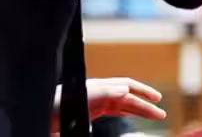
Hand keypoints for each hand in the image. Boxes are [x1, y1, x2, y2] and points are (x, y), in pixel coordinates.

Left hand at [51, 77, 166, 132]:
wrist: (39, 114)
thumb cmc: (57, 109)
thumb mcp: (82, 100)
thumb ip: (104, 93)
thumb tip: (126, 90)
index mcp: (98, 88)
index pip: (127, 89)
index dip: (143, 93)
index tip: (157, 99)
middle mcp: (99, 92)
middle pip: (128, 96)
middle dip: (145, 105)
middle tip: (161, 113)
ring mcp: (95, 101)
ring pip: (123, 104)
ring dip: (139, 109)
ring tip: (154, 115)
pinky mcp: (91, 110)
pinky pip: (114, 109)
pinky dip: (127, 112)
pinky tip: (134, 115)